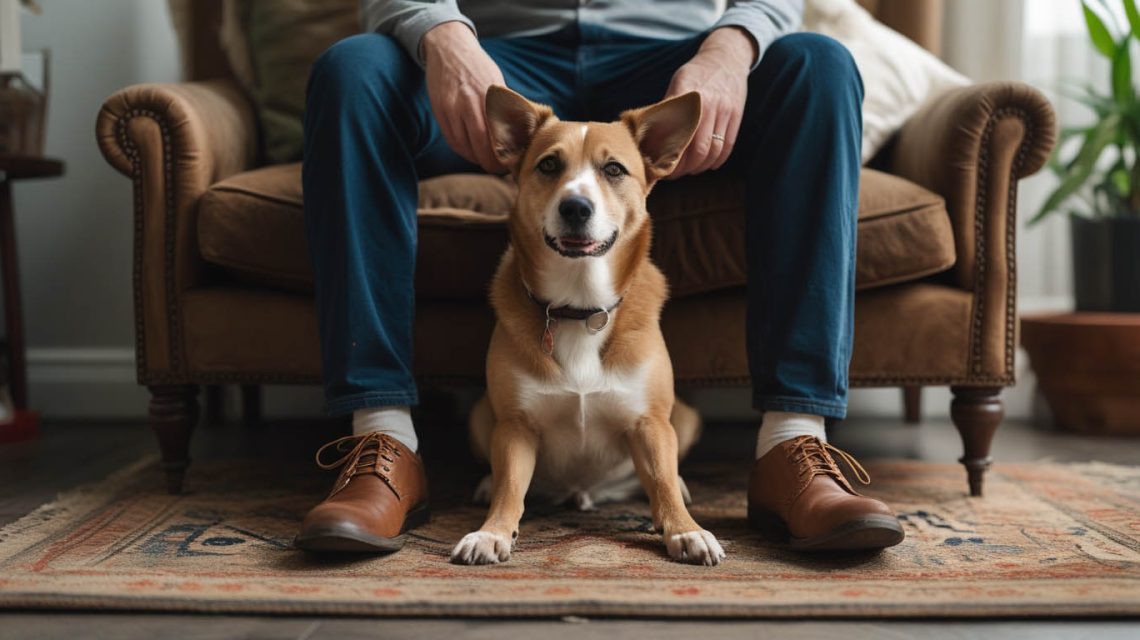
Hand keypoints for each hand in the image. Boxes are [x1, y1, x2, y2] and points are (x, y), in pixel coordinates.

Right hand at [423, 22, 506, 172]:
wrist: (449, 47)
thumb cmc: (478, 67)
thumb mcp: (497, 82)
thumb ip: (505, 107)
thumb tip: (520, 134)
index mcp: (491, 97)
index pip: (500, 135)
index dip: (505, 155)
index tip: (511, 164)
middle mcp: (471, 103)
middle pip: (482, 145)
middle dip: (491, 163)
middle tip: (498, 169)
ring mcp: (453, 107)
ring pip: (465, 146)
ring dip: (476, 159)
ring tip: (485, 162)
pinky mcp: (440, 110)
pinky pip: (452, 139)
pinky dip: (462, 150)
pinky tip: (470, 151)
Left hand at [663, 27, 755, 177]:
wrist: (727, 58)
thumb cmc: (696, 73)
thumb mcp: (677, 83)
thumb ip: (667, 107)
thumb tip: (649, 136)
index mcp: (688, 96)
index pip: (678, 136)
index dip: (670, 157)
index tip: (660, 166)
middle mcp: (708, 105)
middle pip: (697, 150)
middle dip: (684, 167)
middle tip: (673, 173)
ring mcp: (725, 111)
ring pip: (713, 151)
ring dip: (700, 166)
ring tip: (688, 170)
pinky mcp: (736, 117)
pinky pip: (727, 147)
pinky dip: (716, 160)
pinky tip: (706, 164)